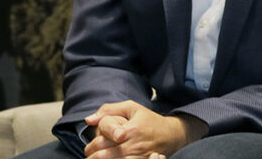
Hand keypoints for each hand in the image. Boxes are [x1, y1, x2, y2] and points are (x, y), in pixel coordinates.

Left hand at [83, 100, 206, 157]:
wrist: (173, 135)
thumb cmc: (150, 121)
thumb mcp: (132, 108)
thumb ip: (109, 110)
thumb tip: (89, 120)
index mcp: (129, 130)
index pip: (100, 142)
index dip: (91, 146)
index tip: (92, 146)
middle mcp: (133, 146)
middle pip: (101, 156)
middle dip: (92, 156)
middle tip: (91, 154)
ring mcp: (138, 157)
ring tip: (98, 158)